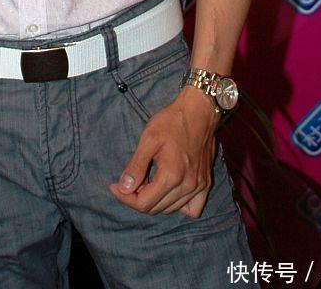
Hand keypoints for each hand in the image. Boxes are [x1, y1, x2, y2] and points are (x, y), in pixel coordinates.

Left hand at [109, 86, 217, 217]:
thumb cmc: (172, 121)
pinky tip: (169, 190)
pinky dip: (178, 205)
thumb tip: (123, 188)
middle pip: (156, 209)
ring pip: (171, 210)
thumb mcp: (148, 139)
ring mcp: (199, 187)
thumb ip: (136, 166)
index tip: (114, 185)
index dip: (125, 197)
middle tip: (130, 179)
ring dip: (155, 200)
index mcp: (171, 175)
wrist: (199, 111)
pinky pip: (192, 209)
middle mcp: (187, 186)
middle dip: (137, 198)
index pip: (143, 203)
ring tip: (147, 181)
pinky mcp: (206, 184)